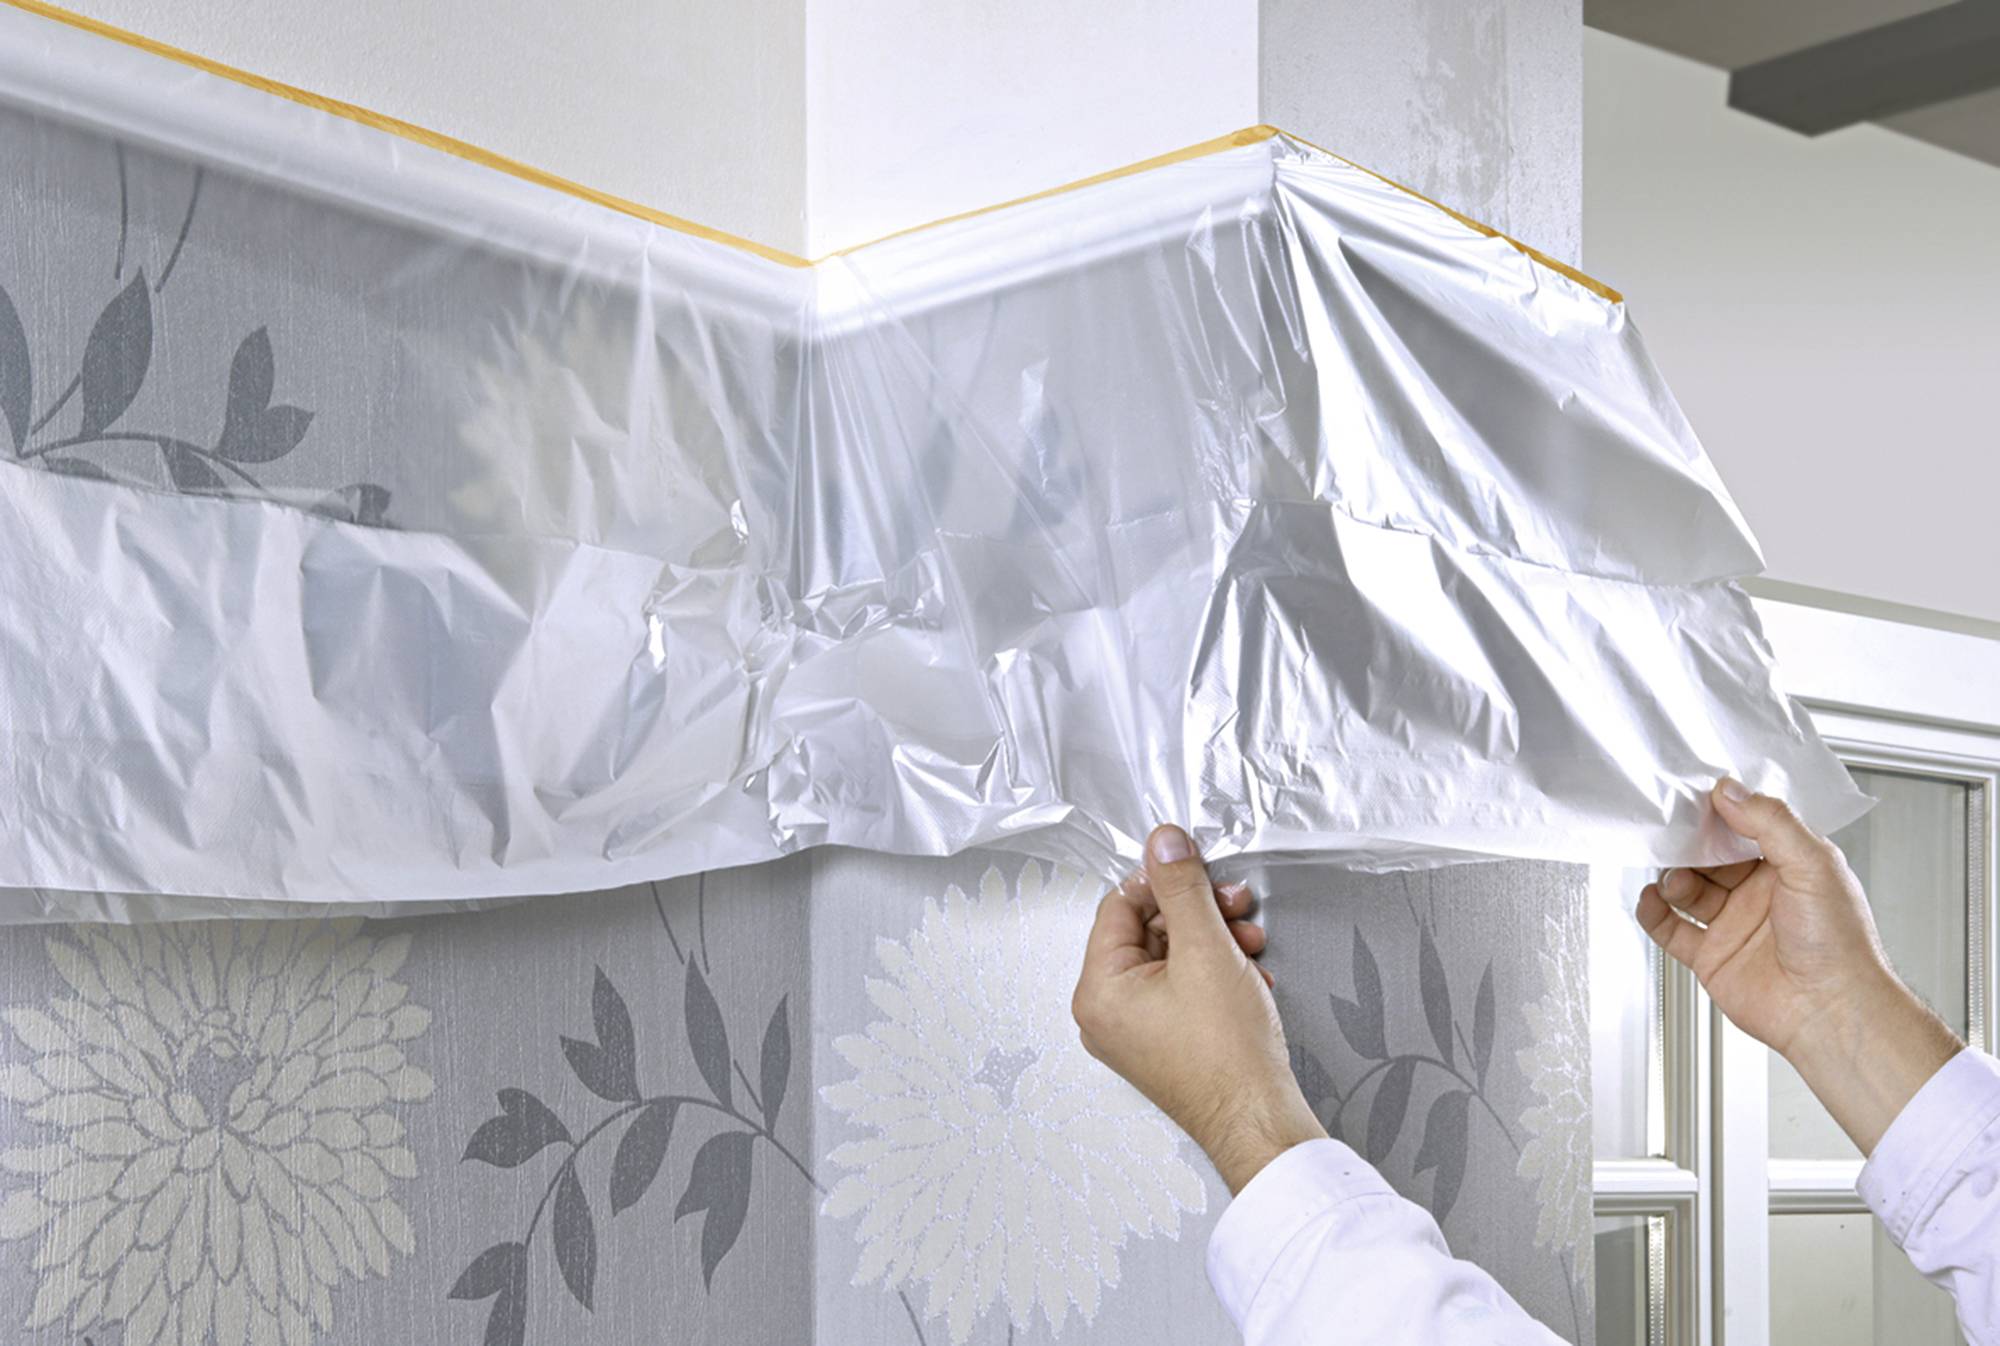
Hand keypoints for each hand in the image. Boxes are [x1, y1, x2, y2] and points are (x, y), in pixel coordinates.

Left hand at [1071, 824, 1324, 1192]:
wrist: (1260, 1121)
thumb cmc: (1228, 1054)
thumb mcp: (1206, 948)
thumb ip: (1182, 887)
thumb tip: (1164, 842)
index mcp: (1098, 990)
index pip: (1118, 907)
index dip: (1162, 882)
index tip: (1197, 868)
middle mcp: (1107, 1014)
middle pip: (1148, 932)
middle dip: (1199, 914)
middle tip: (1236, 905)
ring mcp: (1135, 1033)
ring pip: (1172, 959)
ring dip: (1215, 940)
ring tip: (1251, 943)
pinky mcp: (1165, 1045)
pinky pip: (1182, 989)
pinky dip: (1216, 973)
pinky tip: (1250, 974)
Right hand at [1637, 778, 1959, 1153]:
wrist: (1831, 1011)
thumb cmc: (1840, 946)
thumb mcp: (1813, 864)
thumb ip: (1770, 822)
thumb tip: (1731, 791)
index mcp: (1791, 867)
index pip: (1747, 827)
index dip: (1721, 813)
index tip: (1698, 800)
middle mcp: (1760, 894)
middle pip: (1709, 857)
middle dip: (1690, 845)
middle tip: (1675, 836)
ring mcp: (1734, 925)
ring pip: (1687, 889)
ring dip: (1673, 876)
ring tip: (1676, 879)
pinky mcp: (1711, 956)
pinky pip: (1671, 928)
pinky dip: (1653, 912)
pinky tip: (1652, 899)